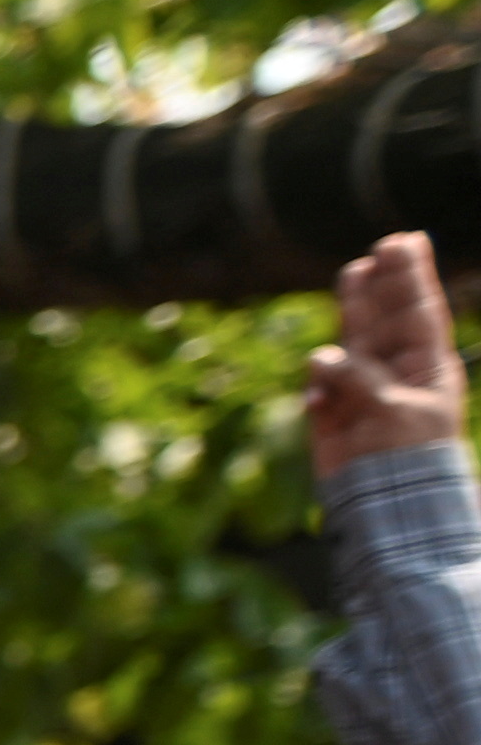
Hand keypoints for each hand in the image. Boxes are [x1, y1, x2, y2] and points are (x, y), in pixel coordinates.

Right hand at [311, 232, 464, 474]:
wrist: (387, 504)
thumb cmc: (408, 456)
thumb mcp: (396, 411)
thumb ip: (362, 378)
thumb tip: (323, 358)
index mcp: (427, 365)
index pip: (419, 311)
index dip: (411, 276)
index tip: (405, 240)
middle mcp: (396, 369)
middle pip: (386, 317)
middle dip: (383, 284)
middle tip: (382, 250)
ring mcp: (363, 388)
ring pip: (354, 338)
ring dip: (352, 309)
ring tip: (353, 274)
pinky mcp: (333, 411)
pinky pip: (320, 383)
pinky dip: (318, 381)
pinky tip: (319, 388)